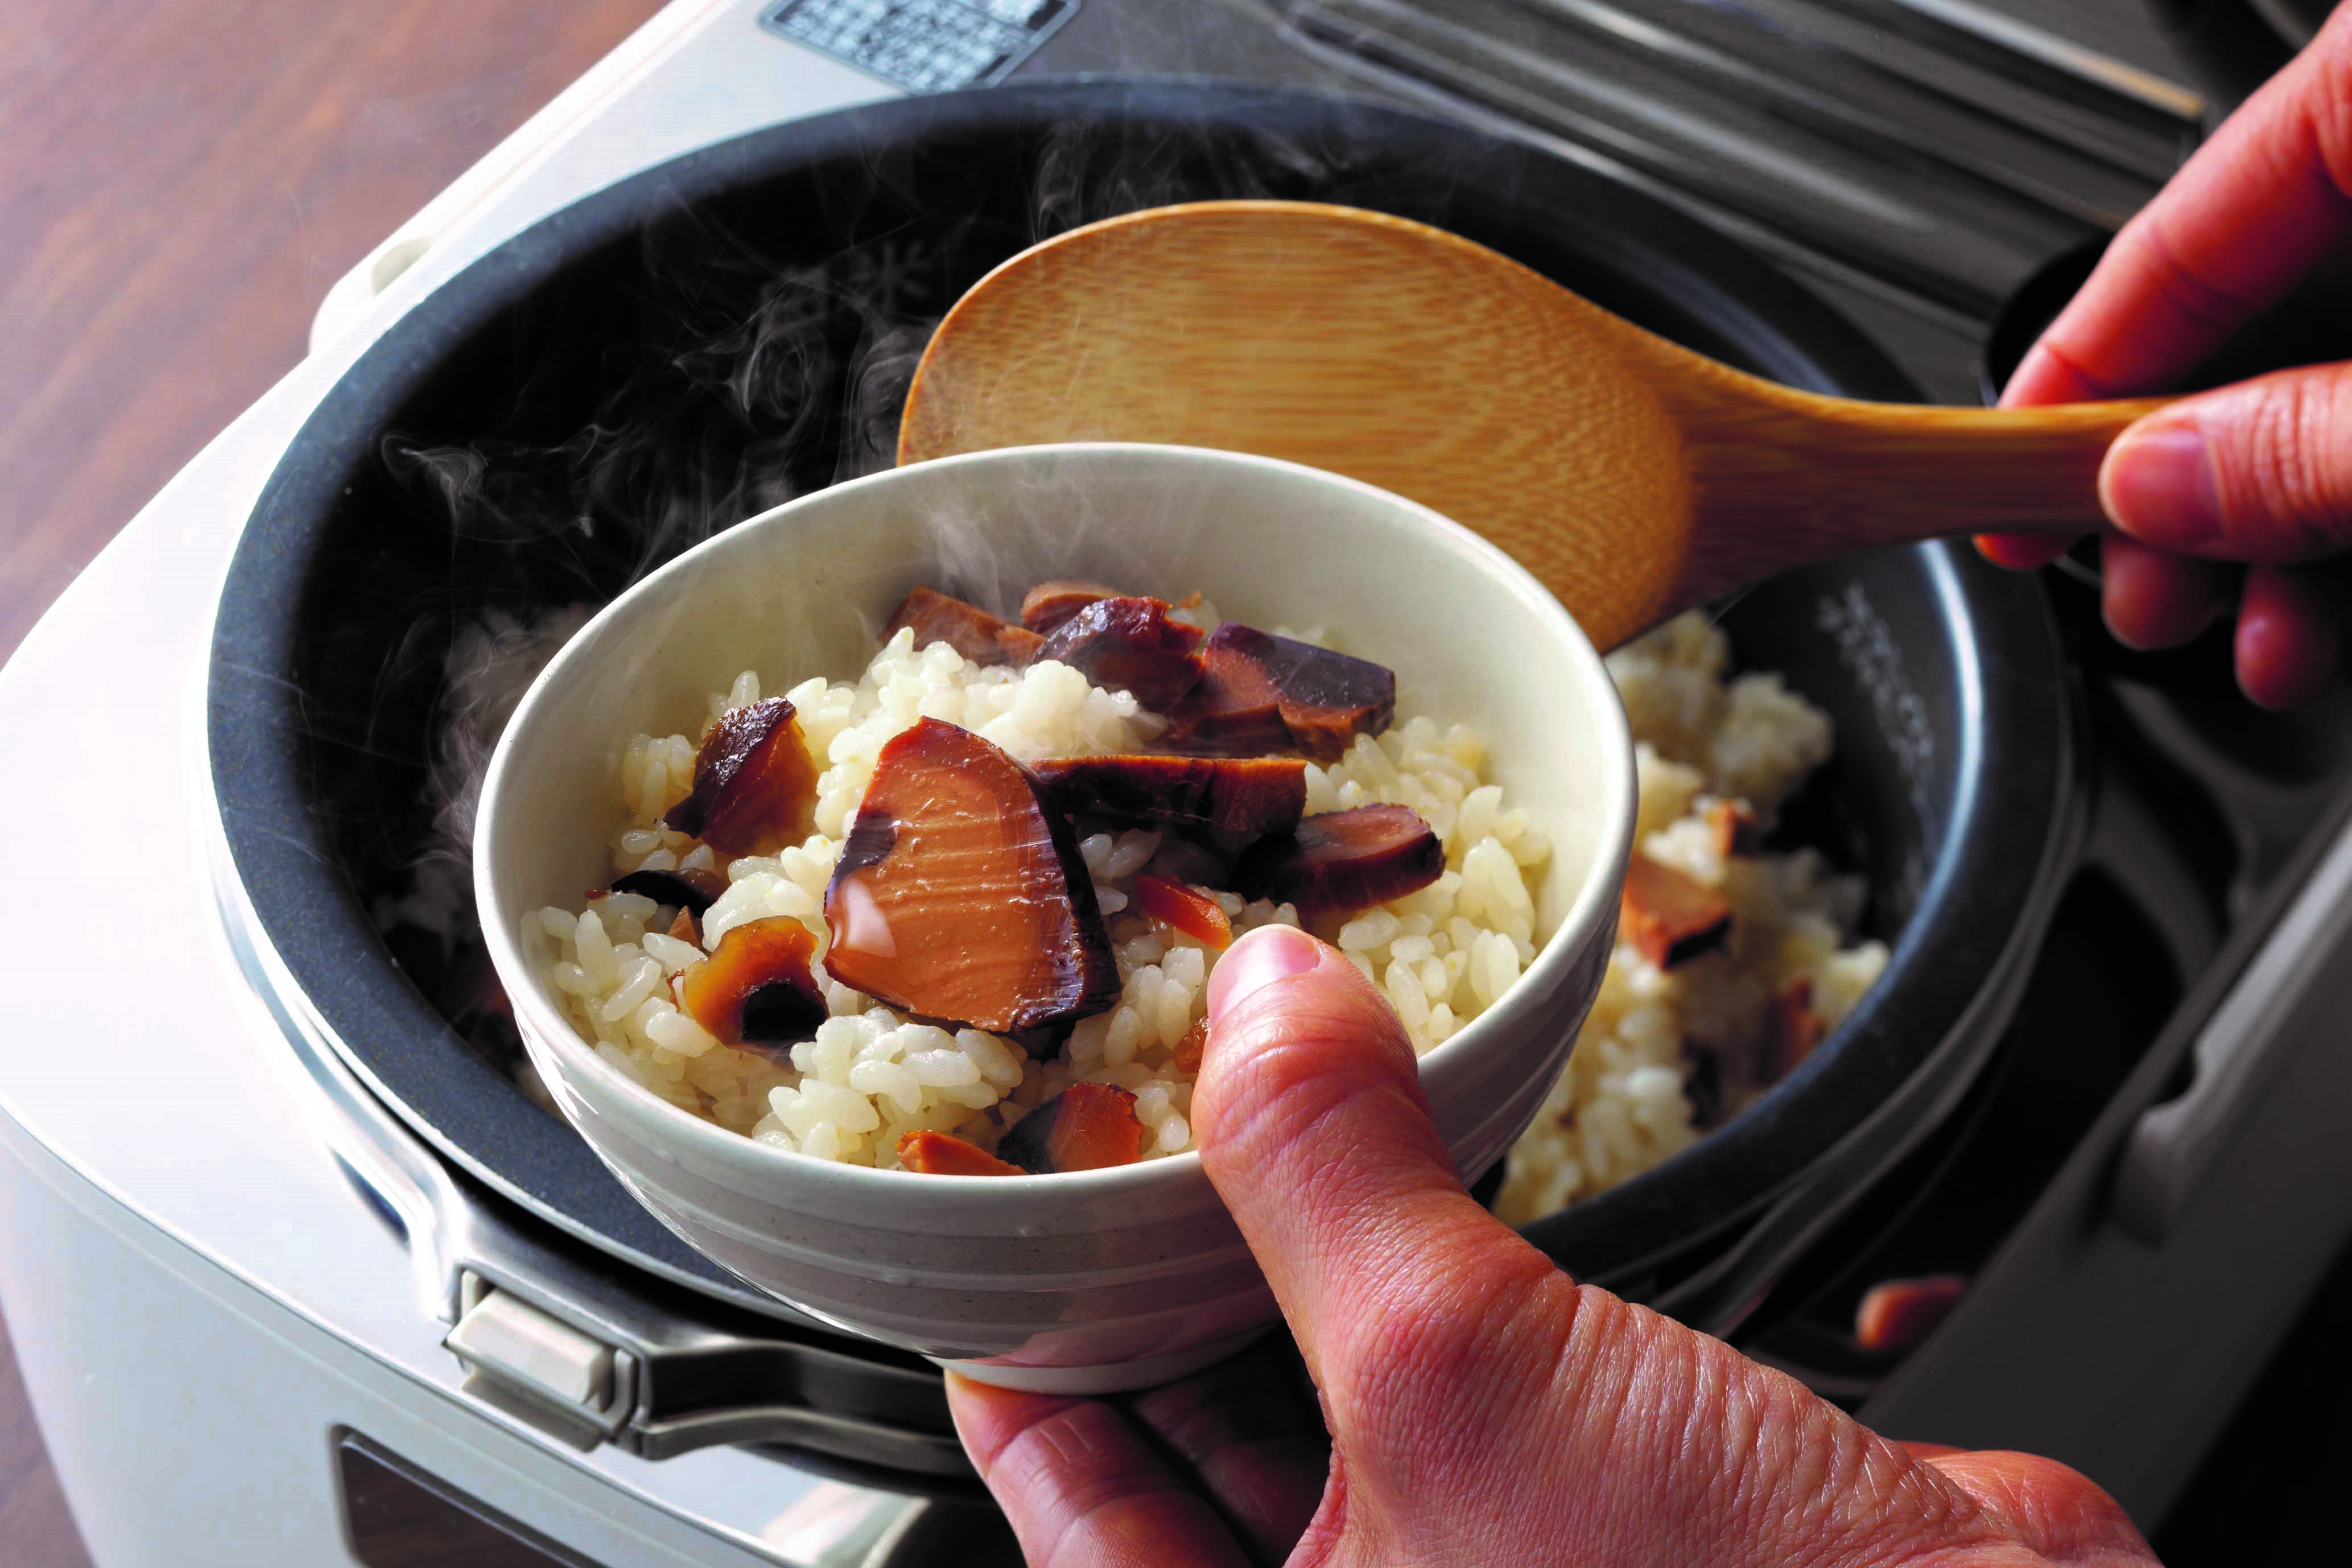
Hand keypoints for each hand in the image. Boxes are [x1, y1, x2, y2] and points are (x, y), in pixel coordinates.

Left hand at [948, 924, 2156, 1565]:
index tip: (987, 1234)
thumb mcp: (1454, 1380)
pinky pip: (1479, 1365)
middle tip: (1112, 1137)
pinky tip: (1418, 1163)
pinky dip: (1445, 1263)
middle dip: (1163, 1285)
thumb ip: (1333, 1176)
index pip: (1073, 1506)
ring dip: (1309, 1259)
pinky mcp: (1603, 1496)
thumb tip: (1260, 1004)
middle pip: (1200, 1442)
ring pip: (1347, 1396)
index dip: (1020, 1360)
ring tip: (1240, 1118)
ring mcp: (1495, 1561)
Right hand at [1981, 9, 2351, 707]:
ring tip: (2252, 645)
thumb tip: (2157, 483)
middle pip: (2263, 315)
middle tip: (2131, 595)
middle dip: (2187, 488)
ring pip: (2344, 381)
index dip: (2074, 371)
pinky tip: (2329, 615)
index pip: (2187, 221)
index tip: (1997, 482)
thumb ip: (2312, 443)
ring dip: (2284, 535)